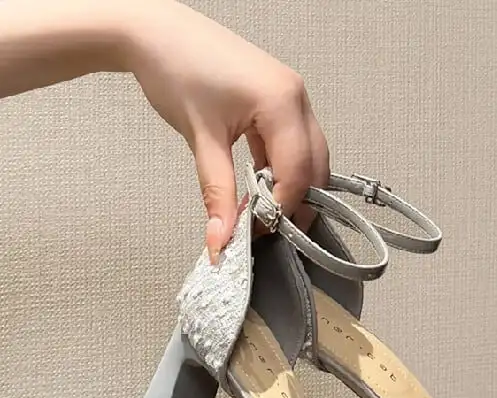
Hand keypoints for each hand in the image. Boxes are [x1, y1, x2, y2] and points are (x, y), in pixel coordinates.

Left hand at [125, 1, 328, 261]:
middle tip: (269, 230)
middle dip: (298, 203)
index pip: (298, 173)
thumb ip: (217, 194)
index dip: (282, 209)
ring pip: (311, 157)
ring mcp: (292, 95)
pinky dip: (283, 168)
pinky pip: (296, 143)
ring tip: (263, 210)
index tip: (259, 233)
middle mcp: (297, 97)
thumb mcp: (201, 139)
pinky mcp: (281, 98)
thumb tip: (221, 241)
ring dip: (293, 187)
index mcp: (282, 102)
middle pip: (315, 167)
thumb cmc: (175, 69)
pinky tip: (261, 184)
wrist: (154, 31)